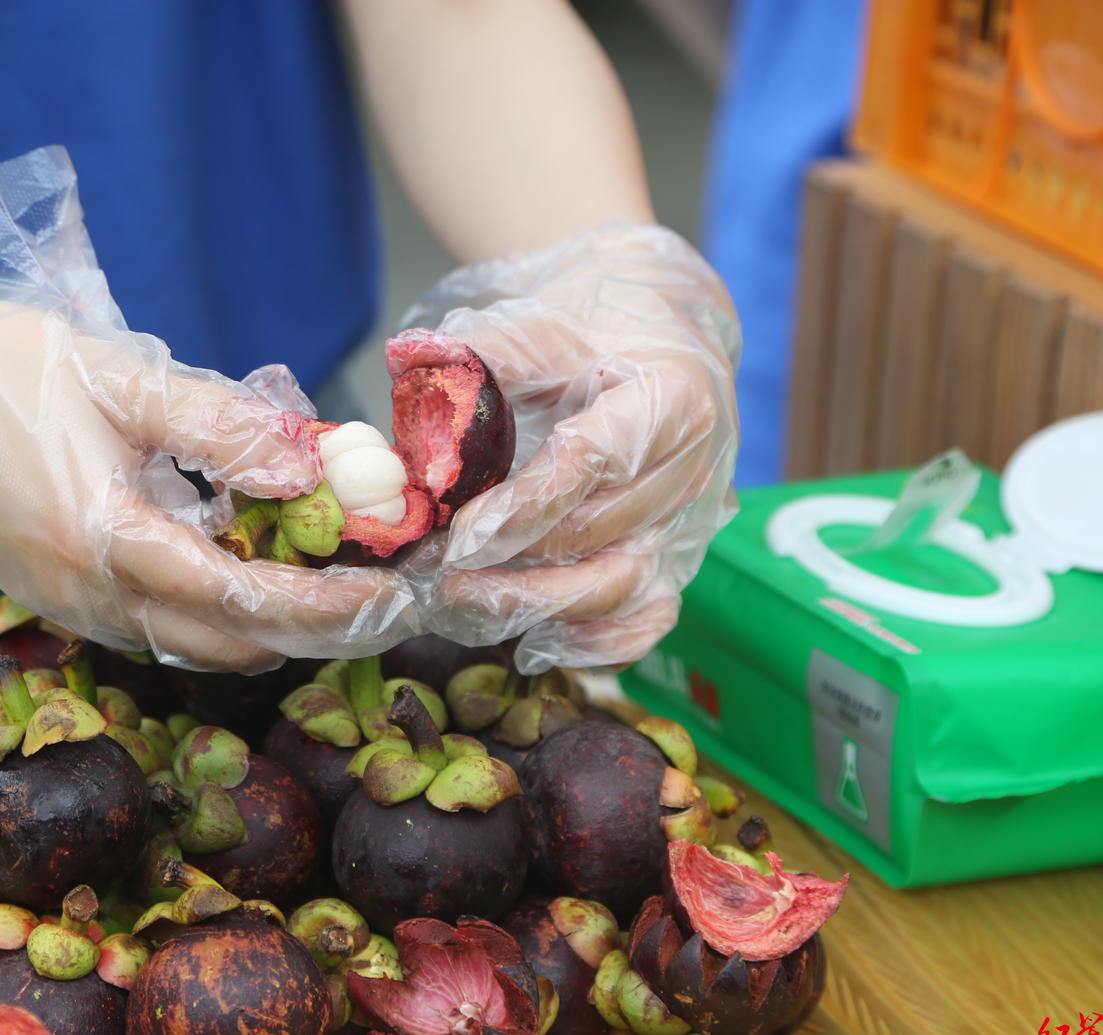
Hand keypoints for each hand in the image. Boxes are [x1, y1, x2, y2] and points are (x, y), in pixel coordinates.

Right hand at [0, 149, 415, 670]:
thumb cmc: (0, 363)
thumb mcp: (119, 377)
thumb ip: (217, 425)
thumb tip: (306, 468)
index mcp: (103, 540)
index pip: (238, 597)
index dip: (320, 604)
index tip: (387, 594)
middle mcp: (84, 594)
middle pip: (220, 644)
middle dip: (306, 631)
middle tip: (378, 598)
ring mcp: (64, 603)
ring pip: (186, 644)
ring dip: (262, 626)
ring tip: (330, 582)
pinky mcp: (55, 593)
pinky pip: (152, 624)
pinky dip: (212, 609)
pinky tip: (248, 562)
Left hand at [406, 222, 740, 673]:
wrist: (658, 341)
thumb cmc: (590, 333)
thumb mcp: (538, 325)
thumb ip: (477, 355)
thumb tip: (408, 369)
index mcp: (672, 396)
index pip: (589, 463)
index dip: (519, 507)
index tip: (456, 537)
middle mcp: (694, 467)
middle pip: (599, 533)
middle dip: (510, 562)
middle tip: (433, 573)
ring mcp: (691, 519)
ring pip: (621, 585)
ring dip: (537, 604)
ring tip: (461, 602)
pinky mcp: (680, 557)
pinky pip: (648, 618)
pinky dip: (596, 642)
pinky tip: (533, 641)